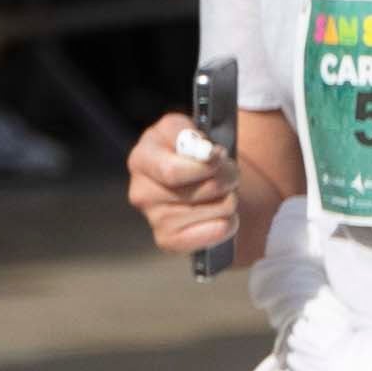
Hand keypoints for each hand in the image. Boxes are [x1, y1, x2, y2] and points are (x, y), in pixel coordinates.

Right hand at [123, 111, 263, 266]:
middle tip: (228, 171)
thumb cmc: (188, 152)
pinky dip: (229, 221)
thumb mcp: (184, 128)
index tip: (219, 156)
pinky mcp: (169, 241)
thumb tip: (204, 152)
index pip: (173, 172)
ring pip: (217, 210)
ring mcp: (155, 220)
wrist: (194, 180)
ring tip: (221, 191)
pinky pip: (217, 231)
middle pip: (201, 191)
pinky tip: (219, 214)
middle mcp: (141, 193)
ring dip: (230, 198)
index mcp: (141, 159)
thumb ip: (189, 132)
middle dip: (226, 177)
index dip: (205, 166)